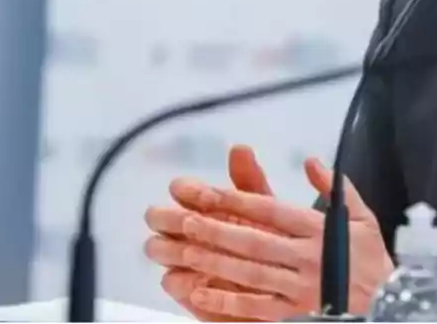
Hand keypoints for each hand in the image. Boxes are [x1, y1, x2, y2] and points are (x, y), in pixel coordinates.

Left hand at [145, 153, 393, 319]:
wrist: (393, 305)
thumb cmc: (374, 261)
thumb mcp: (364, 218)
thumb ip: (337, 188)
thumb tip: (312, 161)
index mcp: (321, 230)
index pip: (273, 211)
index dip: (239, 201)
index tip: (210, 192)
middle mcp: (309, 257)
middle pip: (256, 241)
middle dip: (219, 230)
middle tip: (187, 220)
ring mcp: (302, 287)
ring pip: (252, 273)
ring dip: (217, 262)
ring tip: (188, 251)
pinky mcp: (297, 313)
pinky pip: (258, 307)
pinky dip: (230, 302)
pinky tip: (205, 293)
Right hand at [146, 145, 276, 320]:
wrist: (279, 278)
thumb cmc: (269, 238)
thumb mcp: (267, 208)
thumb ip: (251, 180)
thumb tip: (240, 148)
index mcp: (202, 204)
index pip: (180, 188)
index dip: (188, 190)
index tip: (208, 196)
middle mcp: (186, 229)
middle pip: (157, 217)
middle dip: (169, 218)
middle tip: (191, 223)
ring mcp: (182, 259)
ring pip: (156, 248)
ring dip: (172, 248)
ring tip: (194, 250)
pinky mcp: (186, 289)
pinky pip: (170, 281)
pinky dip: (182, 278)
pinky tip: (198, 277)